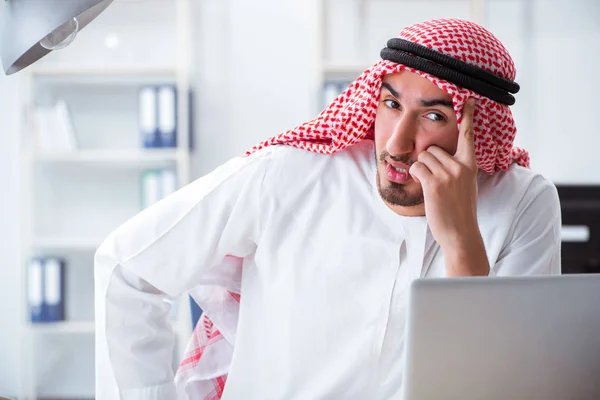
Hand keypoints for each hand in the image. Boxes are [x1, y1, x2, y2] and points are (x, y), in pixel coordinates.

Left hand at [409, 98, 488, 275]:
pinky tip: (422, 186)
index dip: (468, 116)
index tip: (470, 99)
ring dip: (421, 170)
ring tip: (431, 187)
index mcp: (470, 165)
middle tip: (435, 182)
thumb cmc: (459, 210)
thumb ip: (455, 168)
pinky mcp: (434, 184)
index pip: (469, 136)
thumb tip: (433, 156)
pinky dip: (414, 175)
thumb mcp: (465, 185)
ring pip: (423, 158)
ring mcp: (448, 175)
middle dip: (428, 162)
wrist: (460, 234)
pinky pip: (416, 168)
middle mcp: (461, 166)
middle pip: (433, 149)